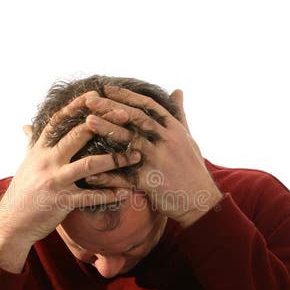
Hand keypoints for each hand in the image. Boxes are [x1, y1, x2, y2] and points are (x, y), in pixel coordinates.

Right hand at [0, 92, 140, 270]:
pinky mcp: (62, 201)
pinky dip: (110, 194)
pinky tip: (127, 191)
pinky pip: (91, 197)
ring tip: (136, 155)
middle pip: (77, 135)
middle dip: (104, 124)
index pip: (59, 121)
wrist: (12, 222)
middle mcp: (47, 161)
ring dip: (116, 159)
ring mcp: (55, 181)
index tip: (96, 95)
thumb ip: (30, 143)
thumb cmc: (22, 191)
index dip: (77, 106)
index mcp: (40, 149)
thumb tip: (27, 125)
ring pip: (89, 164)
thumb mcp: (25, 163)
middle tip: (126, 116)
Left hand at [83, 86, 222, 227]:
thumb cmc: (192, 168)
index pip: (149, 106)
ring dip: (108, 130)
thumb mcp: (188, 138)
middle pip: (137, 118)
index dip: (127, 96)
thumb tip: (177, 91)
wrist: (201, 201)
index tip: (106, 88)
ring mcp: (159, 161)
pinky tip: (90, 172)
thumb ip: (179, 114)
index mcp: (174, 129)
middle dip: (112, 107)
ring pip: (131, 141)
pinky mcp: (151, 182)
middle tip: (90, 100)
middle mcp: (167, 141)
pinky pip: (125, 176)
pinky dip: (107, 175)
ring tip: (88, 122)